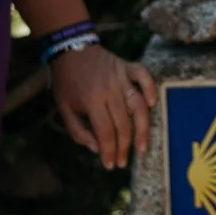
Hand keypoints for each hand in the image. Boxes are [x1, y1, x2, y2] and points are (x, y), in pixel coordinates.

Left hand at [50, 45, 157, 169]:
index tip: (111, 165)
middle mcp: (109, 90)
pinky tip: (151, 105)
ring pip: (138, 106)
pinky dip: (150, 89)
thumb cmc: (67, 82)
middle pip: (123, 124)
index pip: (106, 133)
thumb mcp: (64, 109)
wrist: (70, 49)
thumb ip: (78, 131)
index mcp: (91, 102)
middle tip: (123, 162)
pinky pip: (144, 76)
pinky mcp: (128, 66)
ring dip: (142, 129)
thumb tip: (97, 148)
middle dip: (124, 148)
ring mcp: (121, 77)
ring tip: (142, 147)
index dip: (109, 151)